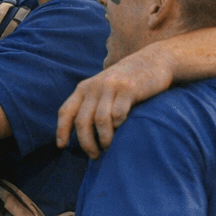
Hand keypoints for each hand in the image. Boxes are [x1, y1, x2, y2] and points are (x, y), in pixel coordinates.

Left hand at [55, 49, 172, 156]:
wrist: (154, 59)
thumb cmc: (127, 81)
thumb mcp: (104, 87)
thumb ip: (93, 103)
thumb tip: (84, 133)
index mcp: (84, 88)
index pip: (66, 111)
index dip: (61, 129)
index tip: (61, 146)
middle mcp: (94, 86)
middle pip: (82, 121)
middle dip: (86, 142)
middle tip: (94, 155)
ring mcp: (111, 86)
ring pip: (100, 120)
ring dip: (103, 139)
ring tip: (108, 147)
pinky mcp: (129, 89)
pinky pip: (119, 113)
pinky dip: (119, 125)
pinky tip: (123, 129)